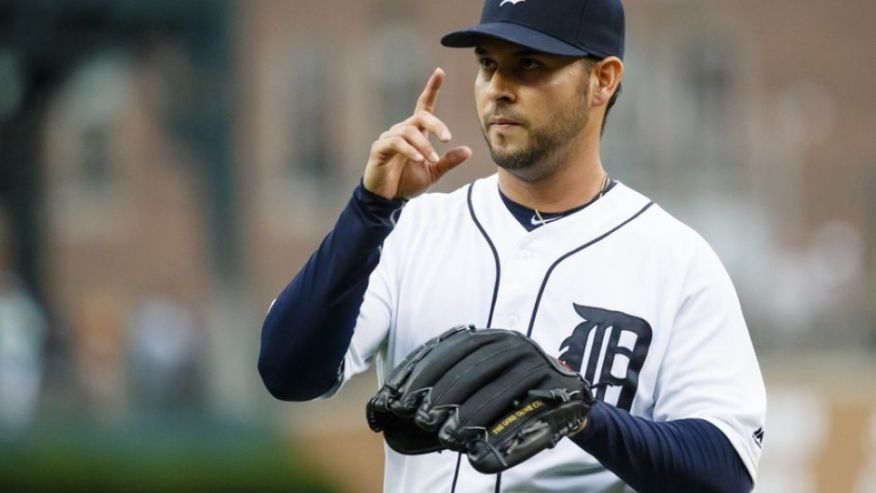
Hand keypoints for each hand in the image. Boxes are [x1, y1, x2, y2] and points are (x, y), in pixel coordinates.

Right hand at [363, 68, 471, 198]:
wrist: (387, 199)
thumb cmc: (406, 182)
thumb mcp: (433, 173)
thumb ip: (448, 161)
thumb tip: (468, 151)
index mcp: (416, 133)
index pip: (424, 106)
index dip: (431, 88)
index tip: (440, 71)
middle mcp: (402, 130)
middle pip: (420, 116)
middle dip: (436, 125)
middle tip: (447, 138)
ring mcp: (389, 138)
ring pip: (410, 132)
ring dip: (425, 146)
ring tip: (433, 160)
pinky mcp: (379, 149)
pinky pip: (396, 143)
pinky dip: (409, 150)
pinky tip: (419, 159)